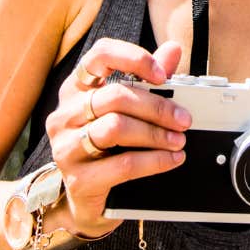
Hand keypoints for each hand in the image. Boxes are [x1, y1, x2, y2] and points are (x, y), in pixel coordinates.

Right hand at [44, 38, 190, 237]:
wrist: (83, 200)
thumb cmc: (105, 148)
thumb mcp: (126, 110)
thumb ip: (148, 79)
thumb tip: (173, 50)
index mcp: (76, 89)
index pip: (99, 56)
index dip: (133, 59)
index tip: (161, 75)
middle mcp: (65, 114)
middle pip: (115, 96)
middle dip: (157, 107)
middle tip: (183, 119)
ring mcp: (67, 146)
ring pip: (116, 128)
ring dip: (156, 134)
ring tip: (178, 141)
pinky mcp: (79, 178)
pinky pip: (122, 165)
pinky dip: (154, 161)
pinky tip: (171, 160)